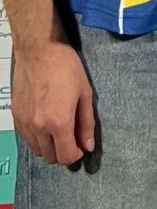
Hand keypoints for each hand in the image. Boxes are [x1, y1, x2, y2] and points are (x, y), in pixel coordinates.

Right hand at [12, 39, 94, 164]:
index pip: (66, 156)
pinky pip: (26, 138)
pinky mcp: (16, 117)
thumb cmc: (66, 68)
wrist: (39, 51)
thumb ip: (86, 123)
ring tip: (58, 129)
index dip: (76, 155)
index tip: (81, 146)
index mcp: (59, 122)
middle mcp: (39, 128)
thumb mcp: (85, 93)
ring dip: (49, 146)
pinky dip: (37, 137)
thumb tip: (88, 145)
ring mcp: (24, 123)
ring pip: (37, 150)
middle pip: (50, 157)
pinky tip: (45, 122)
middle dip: (63, 152)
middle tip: (71, 137)